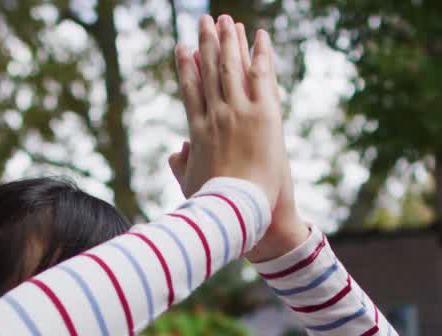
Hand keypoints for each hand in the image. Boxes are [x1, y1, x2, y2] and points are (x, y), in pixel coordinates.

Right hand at [173, 15, 283, 206]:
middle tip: (205, 21)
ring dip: (229, 40)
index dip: (186, 67)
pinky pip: (262, 77)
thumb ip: (180, 165)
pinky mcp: (263, 116)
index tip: (183, 48)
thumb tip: (177, 151)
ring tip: (226, 20)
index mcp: (197, 131)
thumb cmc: (212, 205)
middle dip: (207, 43)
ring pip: (233, 67)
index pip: (190, 90)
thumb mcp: (189, 184)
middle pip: (210, 72)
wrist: (235, 210)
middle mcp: (216, 116)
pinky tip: (259, 35)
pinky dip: (260, 54)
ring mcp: (239, 113)